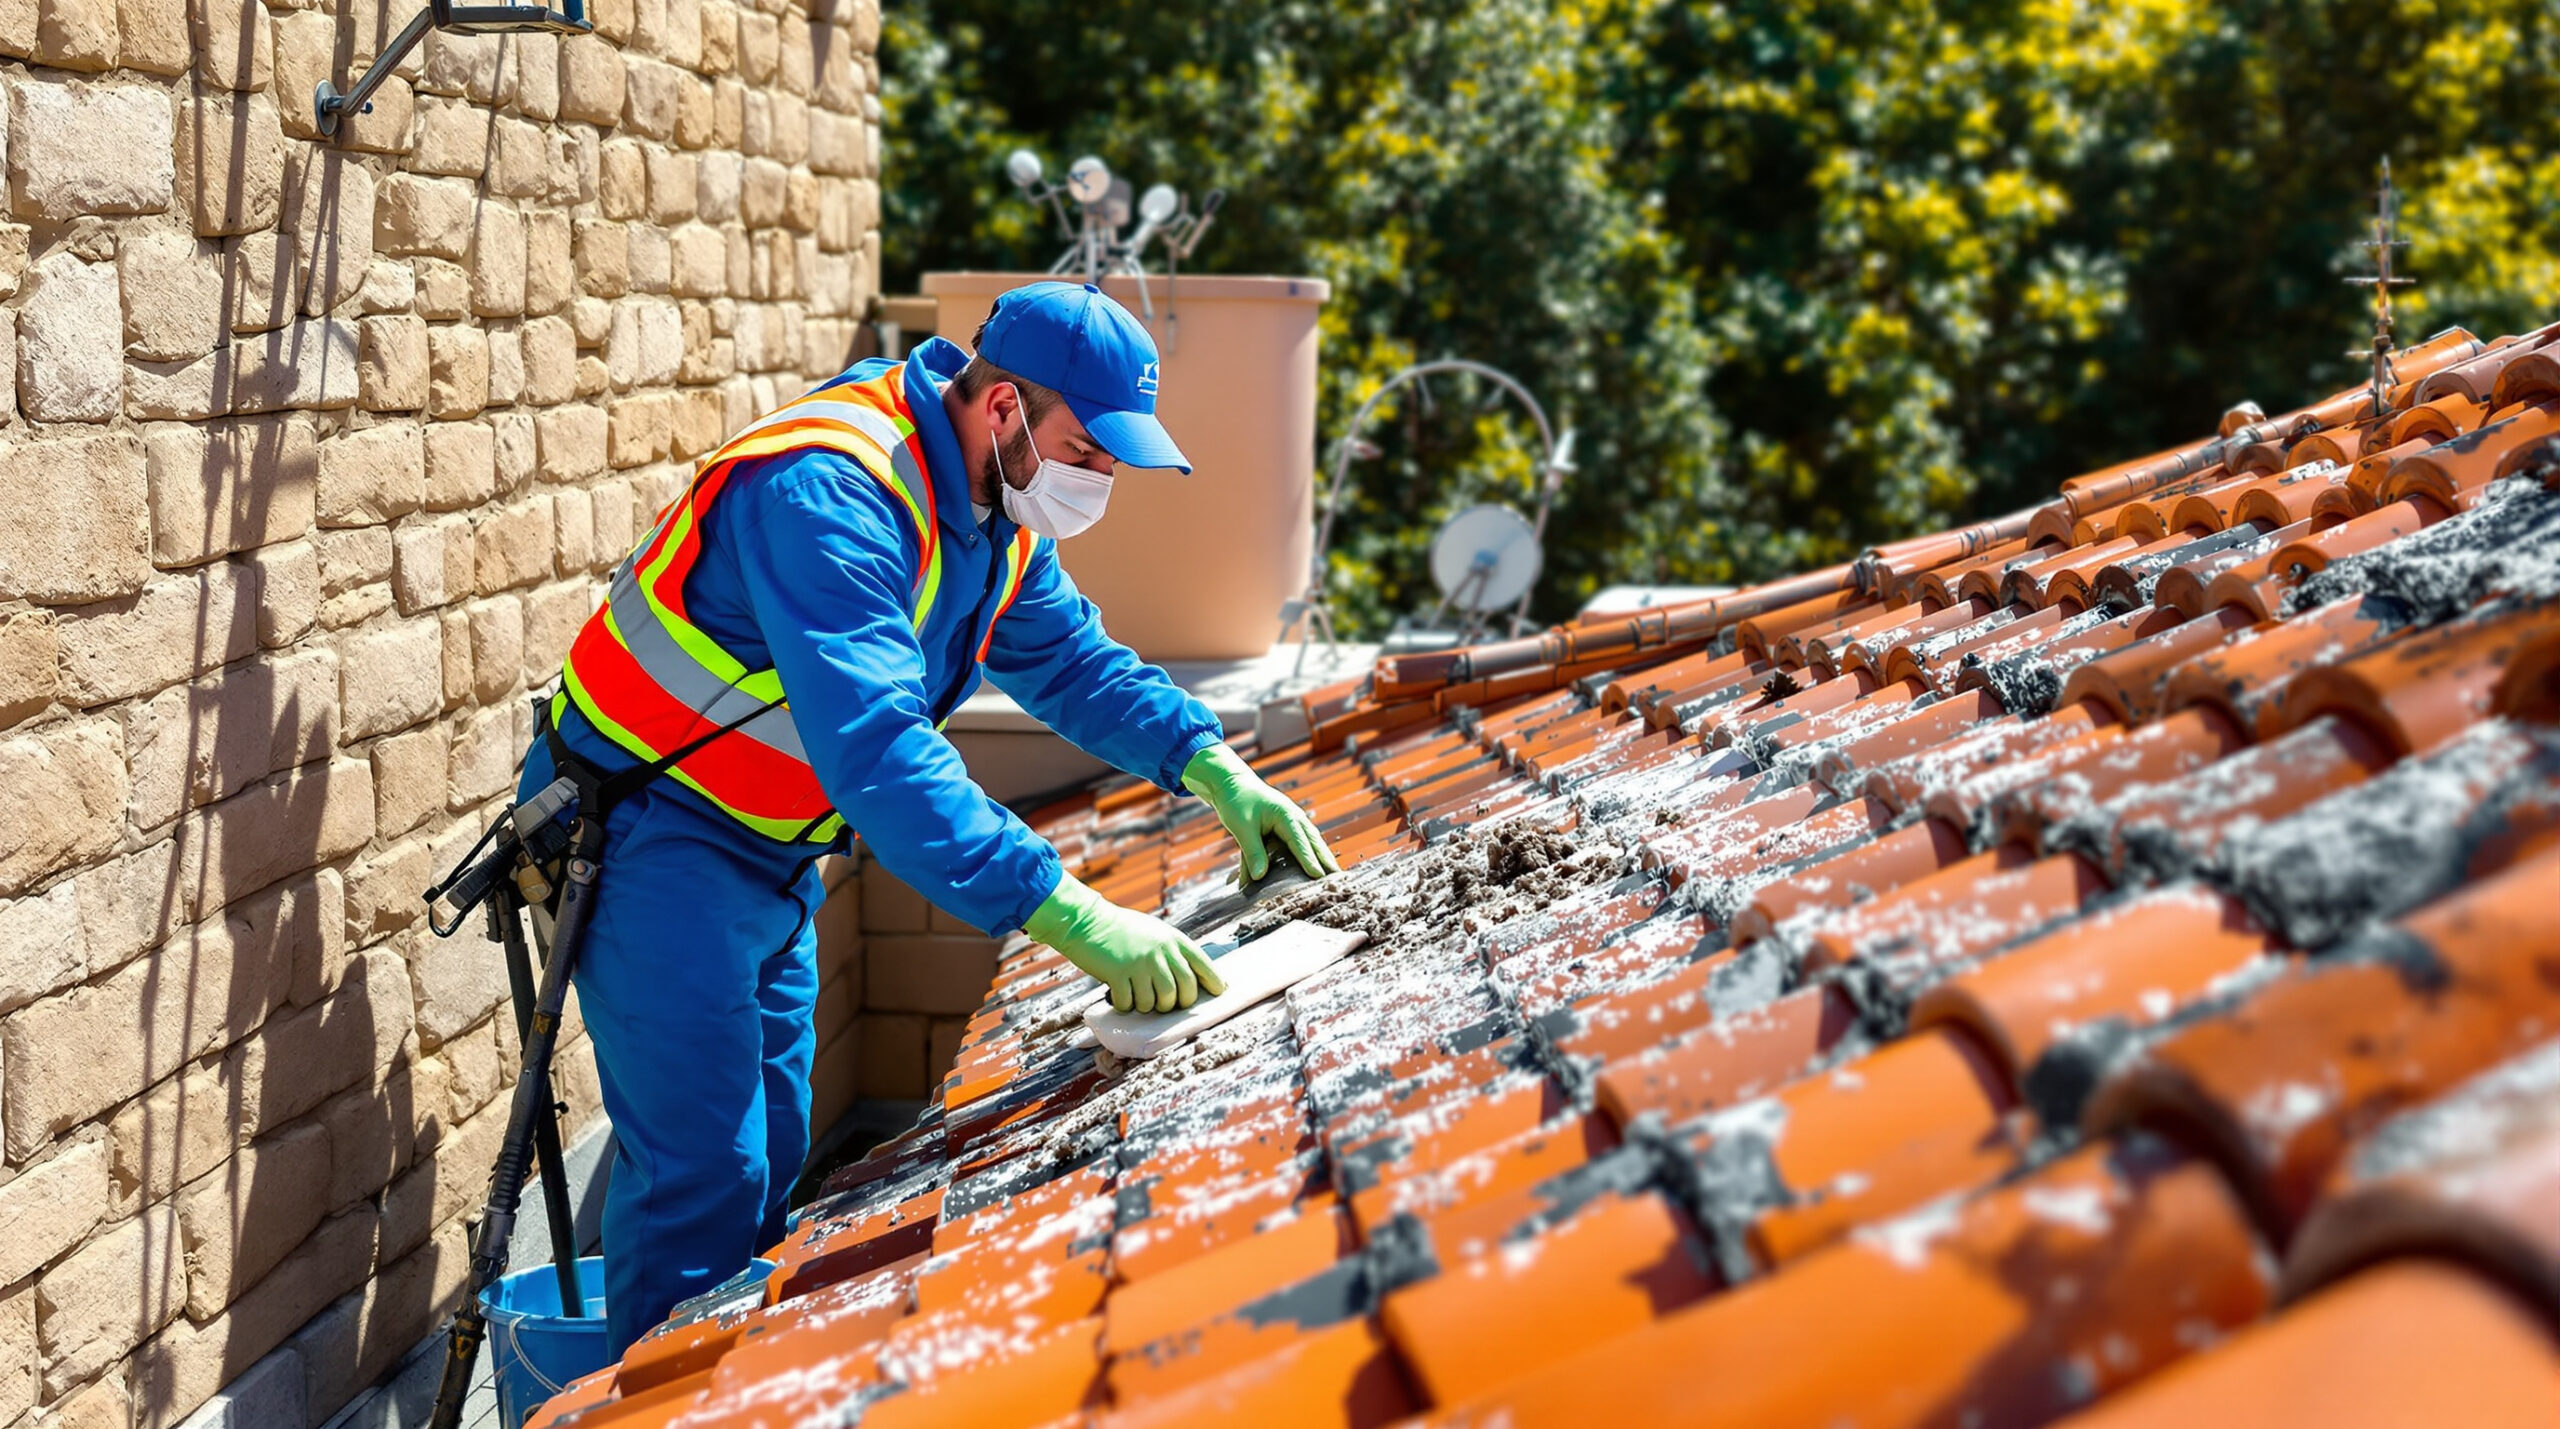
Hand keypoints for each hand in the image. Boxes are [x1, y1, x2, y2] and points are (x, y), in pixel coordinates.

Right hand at [1025, 874, 1227, 1013]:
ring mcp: (1141, 964)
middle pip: (1185, 991)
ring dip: (1150, 1006)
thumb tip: (1188, 977)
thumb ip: (1171, 950)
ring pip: (1159, 1002)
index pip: (1203, 964)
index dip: (1214, 981)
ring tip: (1139, 998)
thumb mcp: (1154, 932)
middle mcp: (1161, 952)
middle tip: (1167, 1004)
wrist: (1086, 921)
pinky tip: (1119, 997)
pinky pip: (1131, 1004)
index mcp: (1172, 940)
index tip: (1219, 992)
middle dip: (1179, 1004)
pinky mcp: (1119, 975)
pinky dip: (1126, 1006)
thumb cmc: (1121, 929)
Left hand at [1181, 743, 1342, 887]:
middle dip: (1327, 860)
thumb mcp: (1242, 827)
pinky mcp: (1286, 828)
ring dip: (1322, 858)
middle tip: (1339, 879)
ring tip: (1334, 876)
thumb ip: (1252, 852)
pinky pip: (1300, 844)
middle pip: (1314, 842)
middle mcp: (1294, 818)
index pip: (1300, 841)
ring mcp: (1292, 822)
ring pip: (1311, 842)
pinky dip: (1310, 855)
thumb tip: (1259, 877)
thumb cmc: (1236, 802)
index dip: (1309, 860)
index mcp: (1286, 815)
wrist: (1231, 784)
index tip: (1319, 876)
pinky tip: (1316, 868)